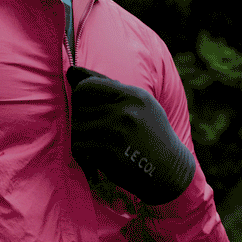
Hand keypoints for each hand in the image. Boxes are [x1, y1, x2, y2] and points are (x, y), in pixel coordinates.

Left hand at [67, 66, 195, 204]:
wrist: (170, 171)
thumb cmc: (150, 133)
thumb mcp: (137, 103)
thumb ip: (105, 85)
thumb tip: (71, 71)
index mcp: (133, 96)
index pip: (87, 86)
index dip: (80, 96)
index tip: (89, 107)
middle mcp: (125, 111)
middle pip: (79, 107)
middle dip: (81, 118)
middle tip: (95, 130)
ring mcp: (117, 133)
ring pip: (76, 127)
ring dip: (81, 137)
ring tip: (97, 143)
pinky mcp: (110, 153)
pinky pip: (78, 146)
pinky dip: (83, 153)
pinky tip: (97, 156)